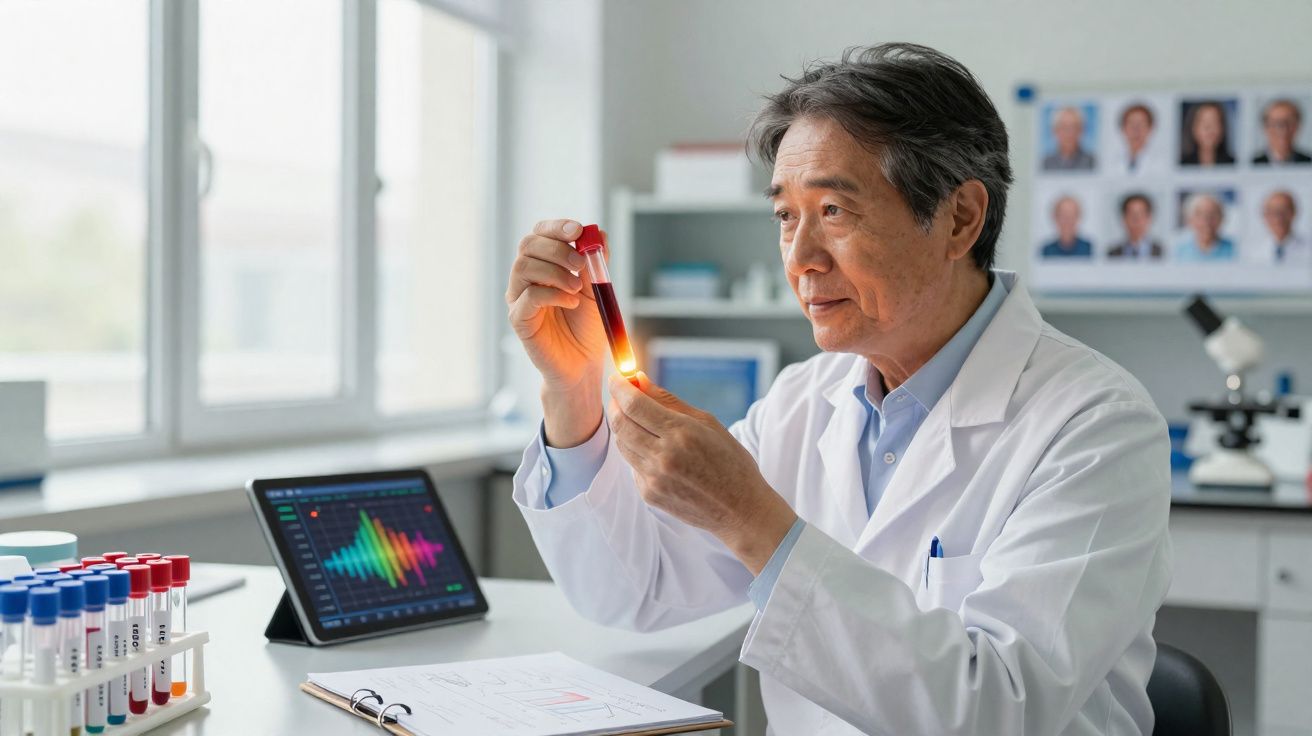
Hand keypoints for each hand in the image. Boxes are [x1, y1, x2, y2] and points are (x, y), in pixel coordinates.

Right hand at [506, 219, 609, 445]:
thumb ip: (596, 261)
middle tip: (581, 264)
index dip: (556, 227)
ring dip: (555, 272)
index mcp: (543, 264)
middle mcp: (526, 277)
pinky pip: (528, 296)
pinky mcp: (518, 319)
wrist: (583, 363)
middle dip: (557, 248)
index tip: (577, 230)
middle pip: (528, 245)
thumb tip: (598, 233)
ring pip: (524, 266)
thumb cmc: (587, 326)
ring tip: (577, 289)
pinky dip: (553, 294)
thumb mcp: (597, 288)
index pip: (539, 234)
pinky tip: (571, 302)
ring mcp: (519, 297)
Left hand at [607, 373, 797, 573]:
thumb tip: (639, 380)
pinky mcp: (649, 494)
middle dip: (616, 404)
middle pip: (621, 423)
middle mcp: (663, 456)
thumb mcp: (707, 423)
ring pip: (622, 444)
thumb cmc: (730, 461)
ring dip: (624, 427)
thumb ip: (669, 401)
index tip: (616, 378)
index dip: (619, 387)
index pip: (635, 404)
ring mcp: (654, 478)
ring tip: (637, 419)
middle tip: (620, 395)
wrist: (739, 509)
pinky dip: (636, 451)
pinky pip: (632, 465)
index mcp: (681, 433)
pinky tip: (654, 450)